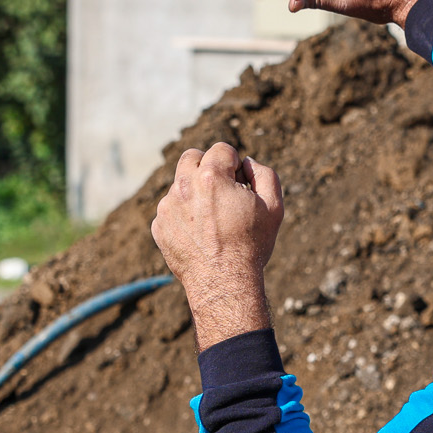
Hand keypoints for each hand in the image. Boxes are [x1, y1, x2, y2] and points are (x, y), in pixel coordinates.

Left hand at [150, 142, 282, 349]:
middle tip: (222, 189)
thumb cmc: (251, 245)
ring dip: (195, 192)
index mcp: (212, 177)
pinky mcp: (159, 225)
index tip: (240, 182)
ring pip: (179, 184)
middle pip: (192, 157)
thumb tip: (247, 163)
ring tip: (212, 219)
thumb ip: (264, 174)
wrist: (223, 283)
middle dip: (208, 166)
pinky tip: (199, 234)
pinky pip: (171, 209)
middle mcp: (183, 187)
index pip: (221, 149)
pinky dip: (183, 215)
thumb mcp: (273, 207)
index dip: (235, 164)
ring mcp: (167, 207)